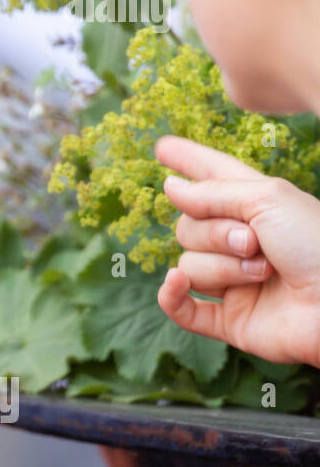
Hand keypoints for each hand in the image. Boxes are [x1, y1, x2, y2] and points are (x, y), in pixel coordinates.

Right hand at [155, 135, 319, 367]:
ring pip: (189, 264)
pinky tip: (175, 283)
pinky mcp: (229, 319)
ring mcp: (232, 282)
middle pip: (188, 227)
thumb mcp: (268, 199)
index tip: (162, 147)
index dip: (188, 161)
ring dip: (222, 268)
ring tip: (264, 273)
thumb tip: (170, 187)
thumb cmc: (318, 244)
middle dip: (215, 233)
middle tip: (254, 242)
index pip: (212, 176)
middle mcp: (239, 243)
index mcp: (256, 207)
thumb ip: (212, 192)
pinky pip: (180, 308)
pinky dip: (172, 295)